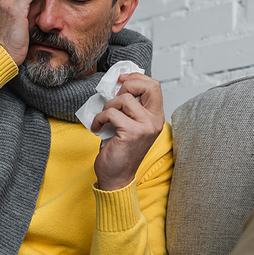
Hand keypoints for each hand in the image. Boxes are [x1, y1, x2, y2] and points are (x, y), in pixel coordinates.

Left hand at [91, 74, 164, 191]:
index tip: (121, 79)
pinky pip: (111, 113)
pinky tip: (97, 127)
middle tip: (114, 99)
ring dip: (108, 106)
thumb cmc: (120, 150)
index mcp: (156, 116)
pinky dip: (99, 118)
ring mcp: (145, 127)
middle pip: (147, 86)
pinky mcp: (131, 132)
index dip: (136, 77)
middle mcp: (154, 121)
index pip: (154, 86)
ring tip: (104, 119)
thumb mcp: (129, 123)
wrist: (116, 177)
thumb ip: (129, 106)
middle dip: (126, 85)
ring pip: (124, 99)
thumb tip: (117, 84)